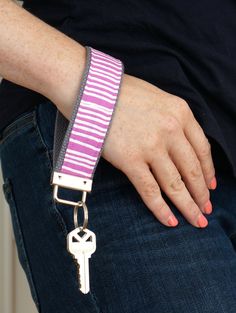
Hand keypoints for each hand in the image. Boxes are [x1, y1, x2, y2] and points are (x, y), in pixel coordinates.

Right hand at [101, 73, 215, 227]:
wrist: (90, 89)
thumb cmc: (120, 92)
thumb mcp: (157, 99)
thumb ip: (172, 120)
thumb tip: (180, 146)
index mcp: (180, 112)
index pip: (203, 149)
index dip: (209, 172)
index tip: (211, 186)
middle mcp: (171, 130)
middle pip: (192, 170)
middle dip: (202, 194)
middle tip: (206, 210)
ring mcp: (151, 146)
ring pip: (175, 184)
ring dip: (188, 206)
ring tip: (197, 220)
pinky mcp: (130, 160)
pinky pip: (150, 190)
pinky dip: (161, 209)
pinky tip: (170, 221)